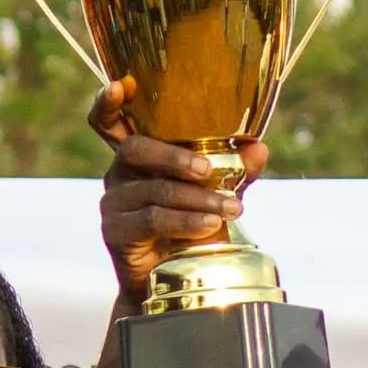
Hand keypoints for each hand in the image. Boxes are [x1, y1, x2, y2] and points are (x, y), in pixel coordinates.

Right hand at [92, 77, 267, 305]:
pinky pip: (152, 220)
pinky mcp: (116, 232)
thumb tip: (260, 148)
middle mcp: (119, 174)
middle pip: (136, 149)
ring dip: (197, 199)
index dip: (108, 103)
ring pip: (154, 190)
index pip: (108, 122)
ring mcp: (113, 203)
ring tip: (230, 210)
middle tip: (208, 170)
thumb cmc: (189, 229)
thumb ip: (233, 169)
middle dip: (174, 156)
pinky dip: (185, 221)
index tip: (121, 85)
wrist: (169, 281)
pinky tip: (208, 226)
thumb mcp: (214, 193)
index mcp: (137, 156)